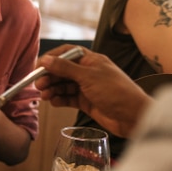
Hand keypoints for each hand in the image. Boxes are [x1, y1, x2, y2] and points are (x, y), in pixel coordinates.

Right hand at [35, 45, 151, 137]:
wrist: (133, 116)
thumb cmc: (116, 91)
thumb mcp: (88, 77)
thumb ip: (65, 68)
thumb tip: (46, 60)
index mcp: (91, 60)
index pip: (66, 54)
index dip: (51, 59)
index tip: (38, 67)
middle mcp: (88, 72)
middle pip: (63, 70)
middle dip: (50, 76)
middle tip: (38, 85)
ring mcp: (87, 88)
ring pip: (64, 85)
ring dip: (53, 89)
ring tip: (44, 95)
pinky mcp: (86, 102)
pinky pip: (68, 98)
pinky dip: (59, 99)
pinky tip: (53, 101)